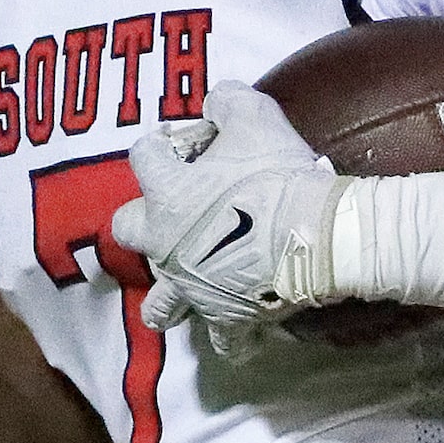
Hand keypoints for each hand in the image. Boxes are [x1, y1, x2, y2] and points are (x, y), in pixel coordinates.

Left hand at [110, 84, 345, 339]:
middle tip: (181, 213)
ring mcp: (191, 286)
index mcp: (165, 193)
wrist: (316, 235)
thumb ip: (227, 102)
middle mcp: (164, 243)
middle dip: (146, 221)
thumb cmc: (278, 175)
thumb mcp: (255, 116)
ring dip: (171, 296)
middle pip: (127, 231)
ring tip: (192, 284)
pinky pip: (222, 340)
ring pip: (161, 305)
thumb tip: (216, 101)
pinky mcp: (225, 318)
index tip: (197, 143)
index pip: (144, 155)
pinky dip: (231, 336)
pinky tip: (242, 327)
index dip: (167, 143)